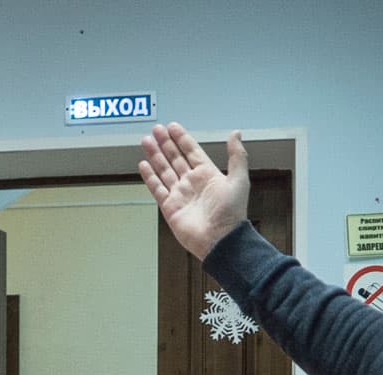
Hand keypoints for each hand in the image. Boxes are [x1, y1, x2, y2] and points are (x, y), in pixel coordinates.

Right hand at [137, 125, 249, 260]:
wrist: (220, 239)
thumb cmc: (232, 212)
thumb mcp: (239, 179)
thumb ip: (237, 155)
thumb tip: (236, 134)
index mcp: (208, 174)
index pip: (191, 151)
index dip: (182, 139)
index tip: (173, 127)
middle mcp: (192, 183)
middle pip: (175, 158)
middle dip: (165, 143)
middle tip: (156, 130)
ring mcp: (180, 194)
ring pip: (164, 170)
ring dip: (155, 156)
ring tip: (146, 141)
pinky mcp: (170, 207)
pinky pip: (157, 189)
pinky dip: (150, 177)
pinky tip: (144, 165)